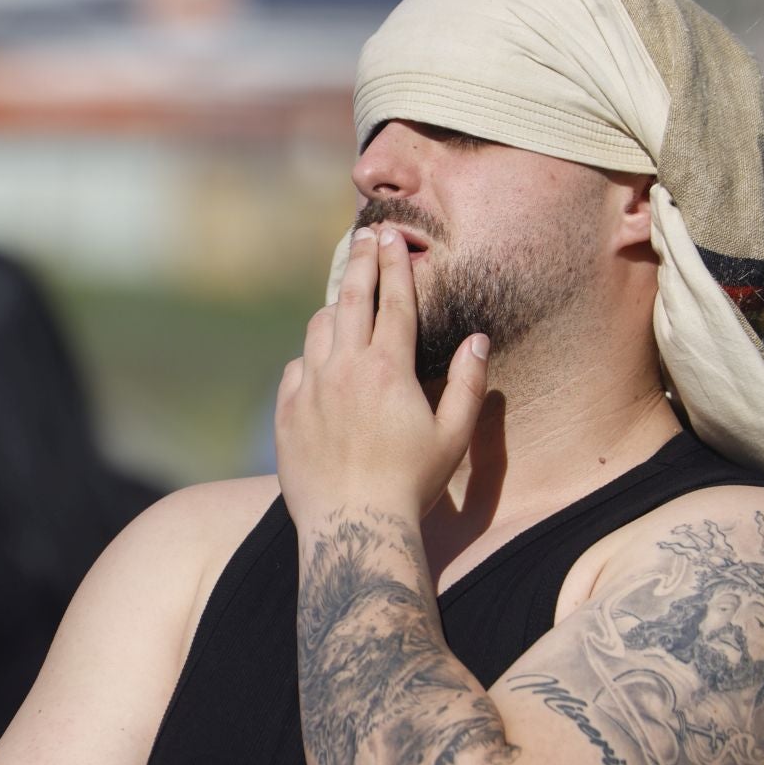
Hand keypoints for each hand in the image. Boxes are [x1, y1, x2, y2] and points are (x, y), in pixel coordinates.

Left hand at [276, 224, 489, 524]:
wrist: (352, 526)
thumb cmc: (411, 485)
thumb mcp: (452, 436)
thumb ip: (467, 383)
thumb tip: (477, 339)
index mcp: (388, 369)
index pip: (393, 302)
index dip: (394, 265)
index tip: (391, 237)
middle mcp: (344, 369)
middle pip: (350, 299)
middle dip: (360, 263)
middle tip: (364, 237)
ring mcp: (310, 388)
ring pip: (318, 329)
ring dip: (333, 308)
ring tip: (344, 298)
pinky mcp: (286, 412)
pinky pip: (297, 368)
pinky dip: (311, 357)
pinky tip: (321, 361)